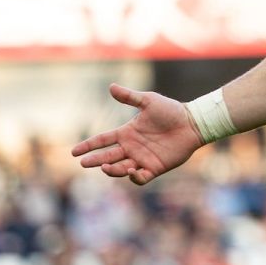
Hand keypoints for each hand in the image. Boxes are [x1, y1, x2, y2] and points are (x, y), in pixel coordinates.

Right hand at [71, 83, 204, 184]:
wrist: (192, 122)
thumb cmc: (171, 111)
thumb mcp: (149, 101)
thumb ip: (130, 97)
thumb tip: (111, 86)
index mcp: (127, 133)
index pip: (102, 140)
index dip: (88, 146)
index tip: (74, 151)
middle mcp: (131, 147)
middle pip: (107, 156)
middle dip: (94, 160)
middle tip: (84, 162)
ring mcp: (142, 159)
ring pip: (120, 168)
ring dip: (112, 169)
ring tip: (105, 166)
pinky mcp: (155, 168)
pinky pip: (140, 177)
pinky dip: (134, 177)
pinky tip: (131, 171)